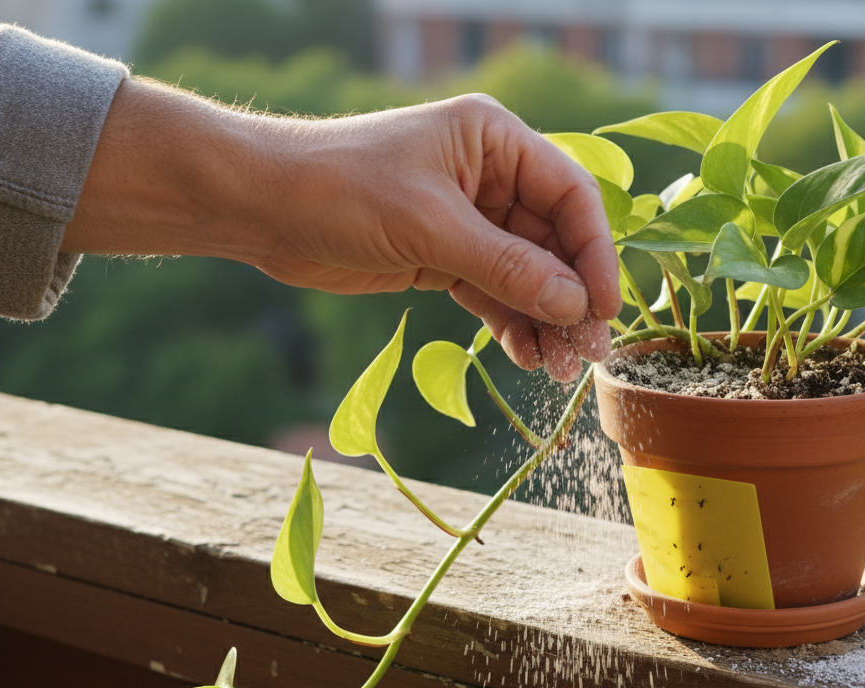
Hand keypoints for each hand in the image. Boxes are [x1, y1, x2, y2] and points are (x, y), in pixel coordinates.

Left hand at [63, 80, 619, 380]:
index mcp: (494, 140)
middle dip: (570, 298)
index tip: (603, 307)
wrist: (261, 207)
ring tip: (559, 369)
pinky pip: (493, 293)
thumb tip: (575, 305)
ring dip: (544, 320)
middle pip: (554, 241)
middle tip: (588, 354)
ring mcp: (468, 219)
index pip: (569, 195)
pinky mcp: (442, 257)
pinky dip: (510, 325)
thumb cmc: (341, 189)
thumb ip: (506, 267)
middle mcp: (489, 175)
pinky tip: (526, 358)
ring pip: (526, 274)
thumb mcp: (431, 228)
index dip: (594, 252)